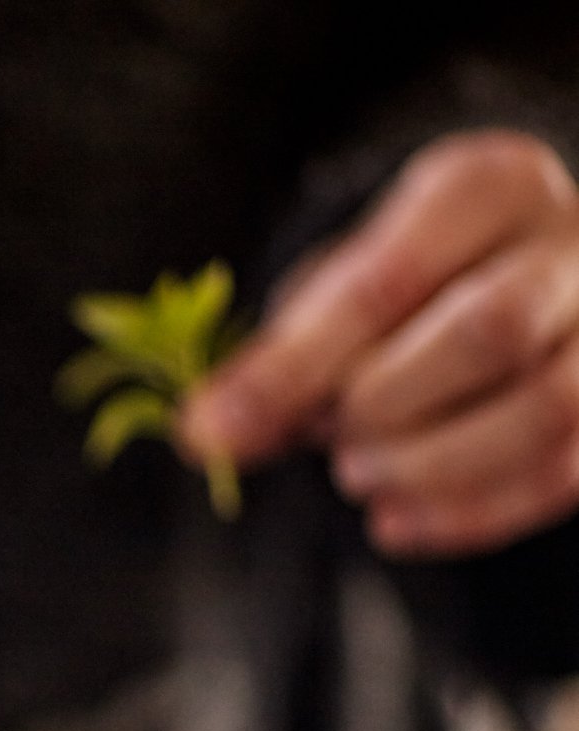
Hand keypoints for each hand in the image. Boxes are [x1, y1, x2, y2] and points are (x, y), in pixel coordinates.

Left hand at [181, 130, 578, 555]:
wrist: (518, 275)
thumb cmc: (413, 284)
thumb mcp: (340, 289)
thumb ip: (284, 354)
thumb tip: (211, 433)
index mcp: (486, 185)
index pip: (387, 280)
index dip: (294, 366)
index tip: (214, 429)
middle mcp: (570, 241)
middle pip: (486, 333)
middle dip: (384, 406)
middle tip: (329, 438)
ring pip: (545, 408)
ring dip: (432, 465)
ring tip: (360, 476)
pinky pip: (566, 469)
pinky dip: (472, 513)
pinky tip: (398, 523)